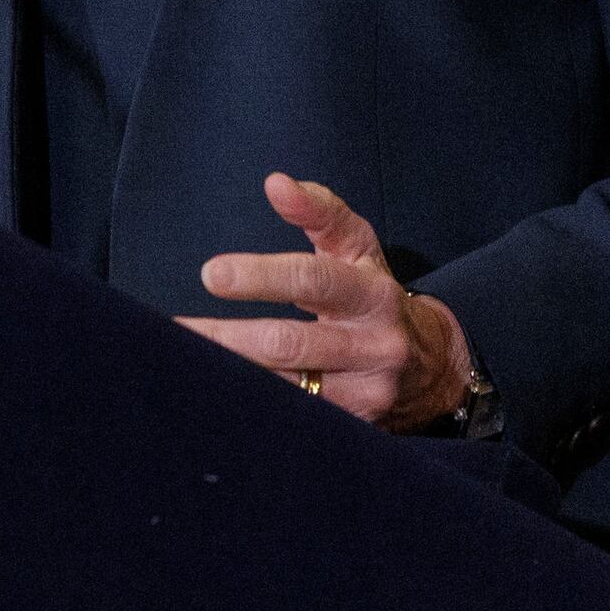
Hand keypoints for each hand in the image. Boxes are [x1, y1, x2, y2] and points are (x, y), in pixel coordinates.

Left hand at [187, 170, 477, 431]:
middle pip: (290, 342)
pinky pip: (292, 418)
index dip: (260, 276)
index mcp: (372, 295)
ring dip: (230, 374)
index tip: (210, 274)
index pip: (313, 281)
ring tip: (183, 362)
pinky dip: (252, 404)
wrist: (430, 368)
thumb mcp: (358, 247)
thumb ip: (319, 210)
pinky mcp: (353, 427)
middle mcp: (372, 347)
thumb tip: (276, 183)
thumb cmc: (374, 294)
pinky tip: (215, 393)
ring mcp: (364, 394)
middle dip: (229, 337)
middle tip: (179, 330)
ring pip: (286, 388)